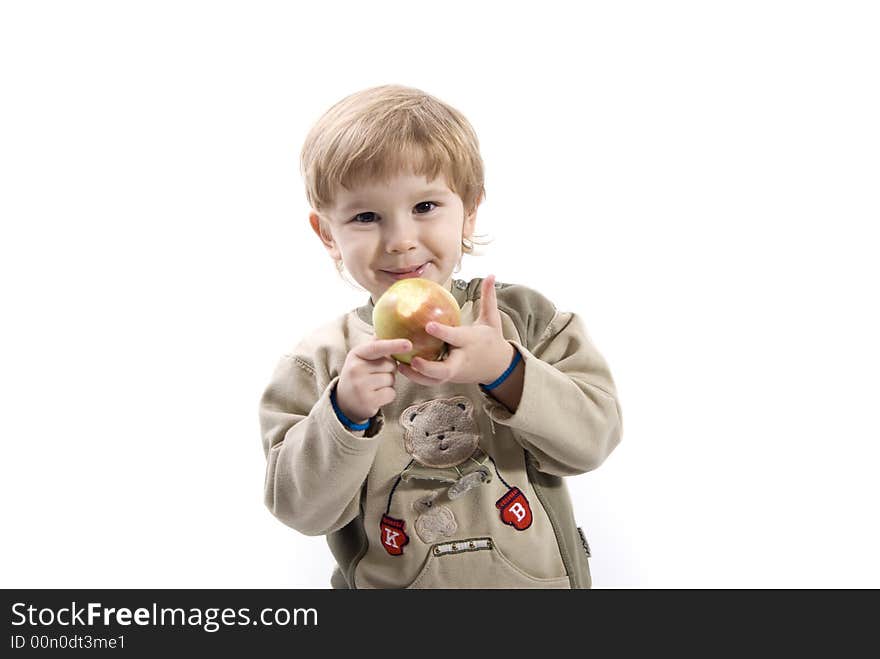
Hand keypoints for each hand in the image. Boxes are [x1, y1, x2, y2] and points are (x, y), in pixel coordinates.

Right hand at [336, 338, 411, 422]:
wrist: (344, 401)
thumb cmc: (359, 374)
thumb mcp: (361, 357)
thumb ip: (376, 344)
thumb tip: (389, 329)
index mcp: (356, 354)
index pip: (378, 348)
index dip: (394, 345)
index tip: (409, 344)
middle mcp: (356, 369)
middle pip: (390, 365)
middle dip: (389, 370)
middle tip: (375, 374)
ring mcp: (361, 386)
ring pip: (391, 379)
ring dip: (388, 383)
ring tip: (374, 385)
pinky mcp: (368, 401)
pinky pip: (391, 393)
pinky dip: (388, 395)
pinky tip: (376, 395)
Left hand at [398, 275, 513, 386]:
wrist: (498, 367)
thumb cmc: (492, 339)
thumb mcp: (492, 319)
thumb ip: (488, 297)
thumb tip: (491, 274)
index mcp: (470, 342)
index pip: (456, 337)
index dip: (443, 333)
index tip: (428, 326)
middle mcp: (462, 359)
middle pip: (446, 369)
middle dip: (429, 367)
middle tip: (413, 359)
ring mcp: (455, 372)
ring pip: (436, 379)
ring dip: (417, 376)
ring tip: (399, 365)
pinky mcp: (449, 378)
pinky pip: (432, 381)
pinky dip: (417, 378)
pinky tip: (400, 368)